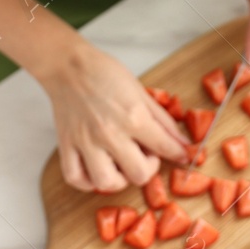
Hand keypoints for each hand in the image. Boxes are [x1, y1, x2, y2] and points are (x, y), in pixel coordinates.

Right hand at [34, 37, 191, 191]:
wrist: (68, 65)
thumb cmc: (104, 73)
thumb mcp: (140, 92)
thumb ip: (163, 120)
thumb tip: (183, 142)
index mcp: (132, 116)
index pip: (164, 147)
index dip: (178, 154)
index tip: (180, 156)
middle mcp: (110, 133)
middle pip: (139, 174)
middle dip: (148, 169)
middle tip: (145, 157)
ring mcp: (86, 142)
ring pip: (106, 182)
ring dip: (119, 180)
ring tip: (121, 167)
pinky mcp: (67, 145)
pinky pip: (75, 178)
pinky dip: (87, 182)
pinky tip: (96, 171)